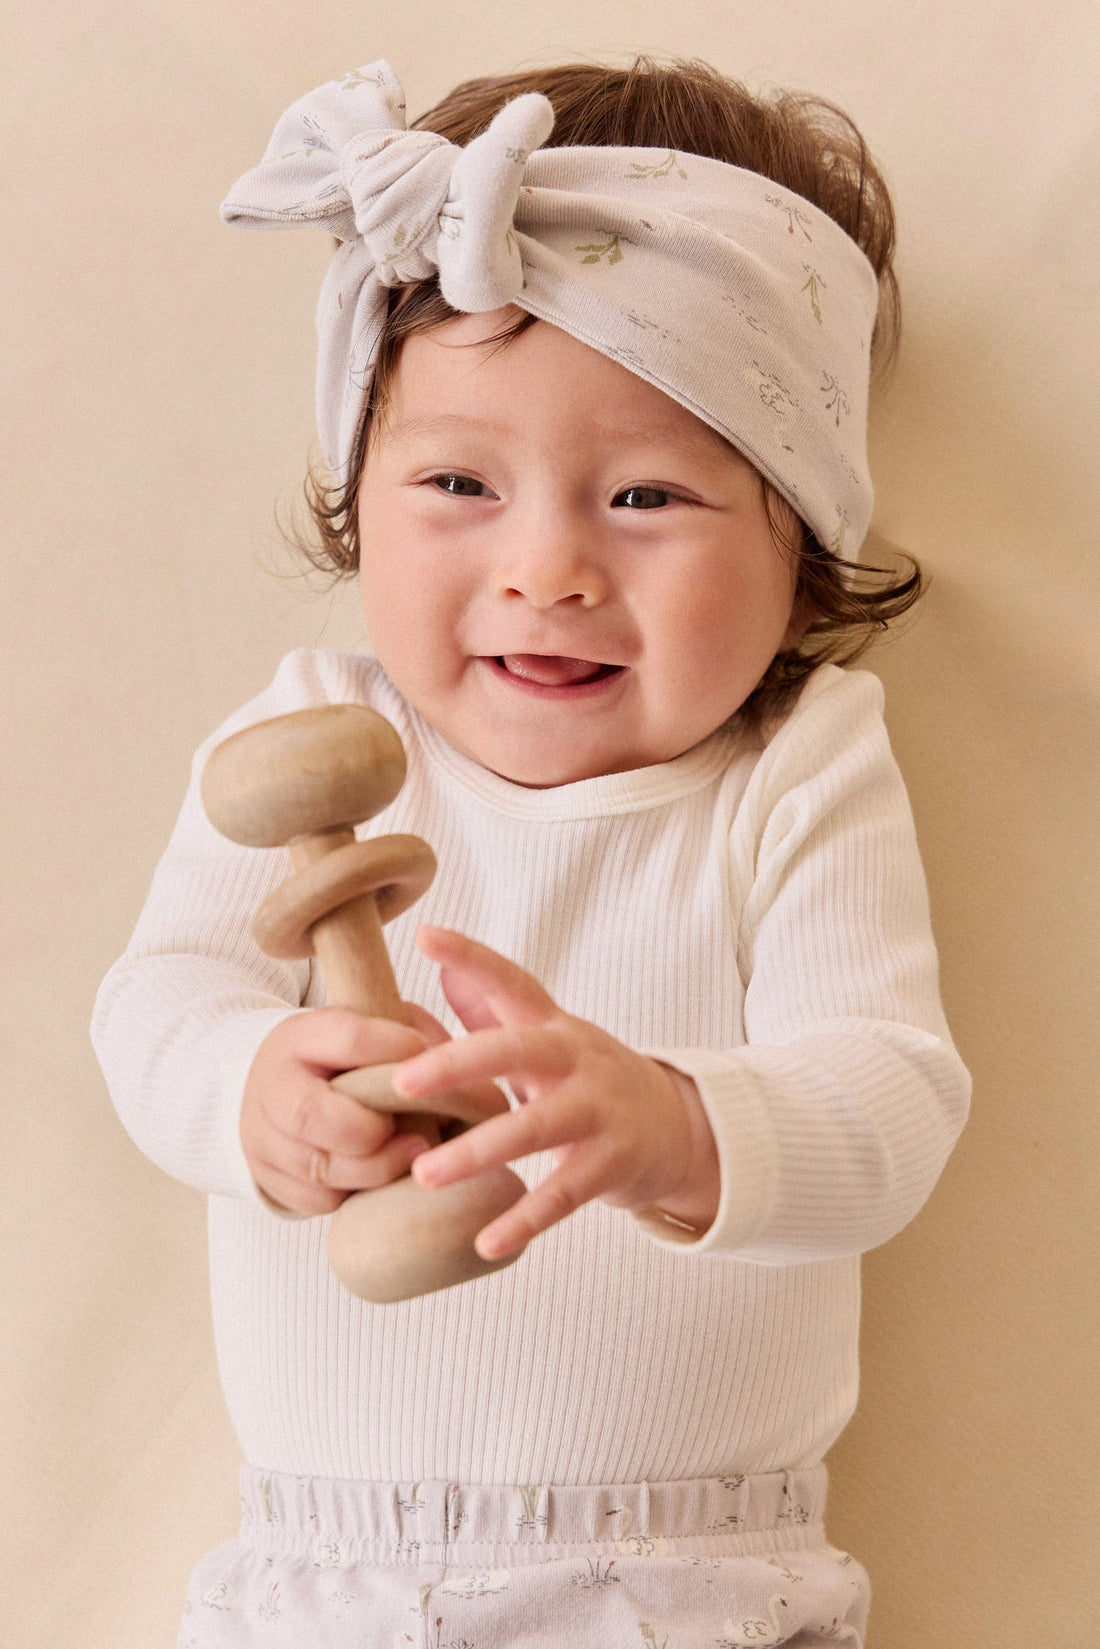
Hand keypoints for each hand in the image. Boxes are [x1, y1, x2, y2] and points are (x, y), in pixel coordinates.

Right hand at [241, 1004, 444, 1215]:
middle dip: (372, 1131)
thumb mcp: (375, 1028)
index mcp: (301, 1036)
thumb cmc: (347, 1058)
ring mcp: (261, 1135)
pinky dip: (354, 1195)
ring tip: (412, 1157)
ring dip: (376, 1170)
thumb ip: (412, 1040)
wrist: (283, 1086)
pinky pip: (315, 1200)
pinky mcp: (267, 1177)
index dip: (398, 1055)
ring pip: (317, 1166)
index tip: (433, 1067)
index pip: (349, 1040)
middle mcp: (271, 1083)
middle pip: (311, 1114)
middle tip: (417, 1137)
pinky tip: (378, 1177)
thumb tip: (454, 1078)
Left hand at [394, 927, 720, 1259]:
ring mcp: (599, 1112)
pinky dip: (525, 1219)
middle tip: (401, 1083)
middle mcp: (577, 1061)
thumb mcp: (550, 1041)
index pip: (513, 982)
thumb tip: (441, 966)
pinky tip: (484, 1242)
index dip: (472, 958)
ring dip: (478, 1152)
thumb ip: (495, 1008)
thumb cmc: (591, 1082)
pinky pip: (563, 1194)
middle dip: (459, 1065)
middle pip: (518, 1052)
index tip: (426, 936)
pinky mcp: (612, 1165)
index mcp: (555, 1028)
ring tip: (424, 1174)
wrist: (677, 1128)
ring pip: (535, 1128)